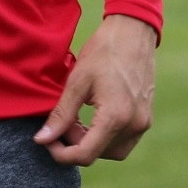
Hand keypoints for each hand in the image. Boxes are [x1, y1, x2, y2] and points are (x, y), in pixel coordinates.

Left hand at [34, 14, 156, 166]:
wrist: (133, 33)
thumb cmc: (103, 52)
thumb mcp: (77, 81)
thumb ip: (61, 114)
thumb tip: (41, 139)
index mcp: (116, 117)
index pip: (86, 154)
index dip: (61, 154)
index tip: (45, 141)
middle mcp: (134, 126)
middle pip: (99, 154)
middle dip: (75, 144)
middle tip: (60, 122)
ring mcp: (143, 123)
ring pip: (113, 151)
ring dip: (91, 142)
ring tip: (74, 120)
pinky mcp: (146, 118)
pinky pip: (124, 140)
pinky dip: (105, 136)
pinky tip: (91, 117)